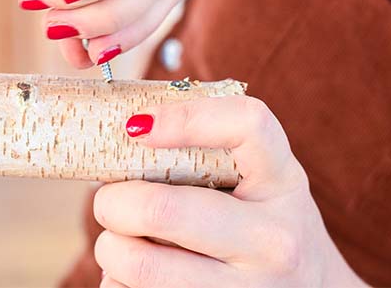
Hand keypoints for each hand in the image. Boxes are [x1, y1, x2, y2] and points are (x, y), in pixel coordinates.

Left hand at [94, 96, 366, 286]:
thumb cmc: (262, 218)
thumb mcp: (259, 175)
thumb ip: (209, 148)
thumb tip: (128, 128)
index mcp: (281, 181)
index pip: (247, 125)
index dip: (186, 118)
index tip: (137, 125)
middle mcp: (273, 241)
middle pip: (162, 210)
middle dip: (113, 201)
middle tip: (109, 199)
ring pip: (139, 265)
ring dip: (112, 248)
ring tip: (124, 239)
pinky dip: (119, 281)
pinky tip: (138, 272)